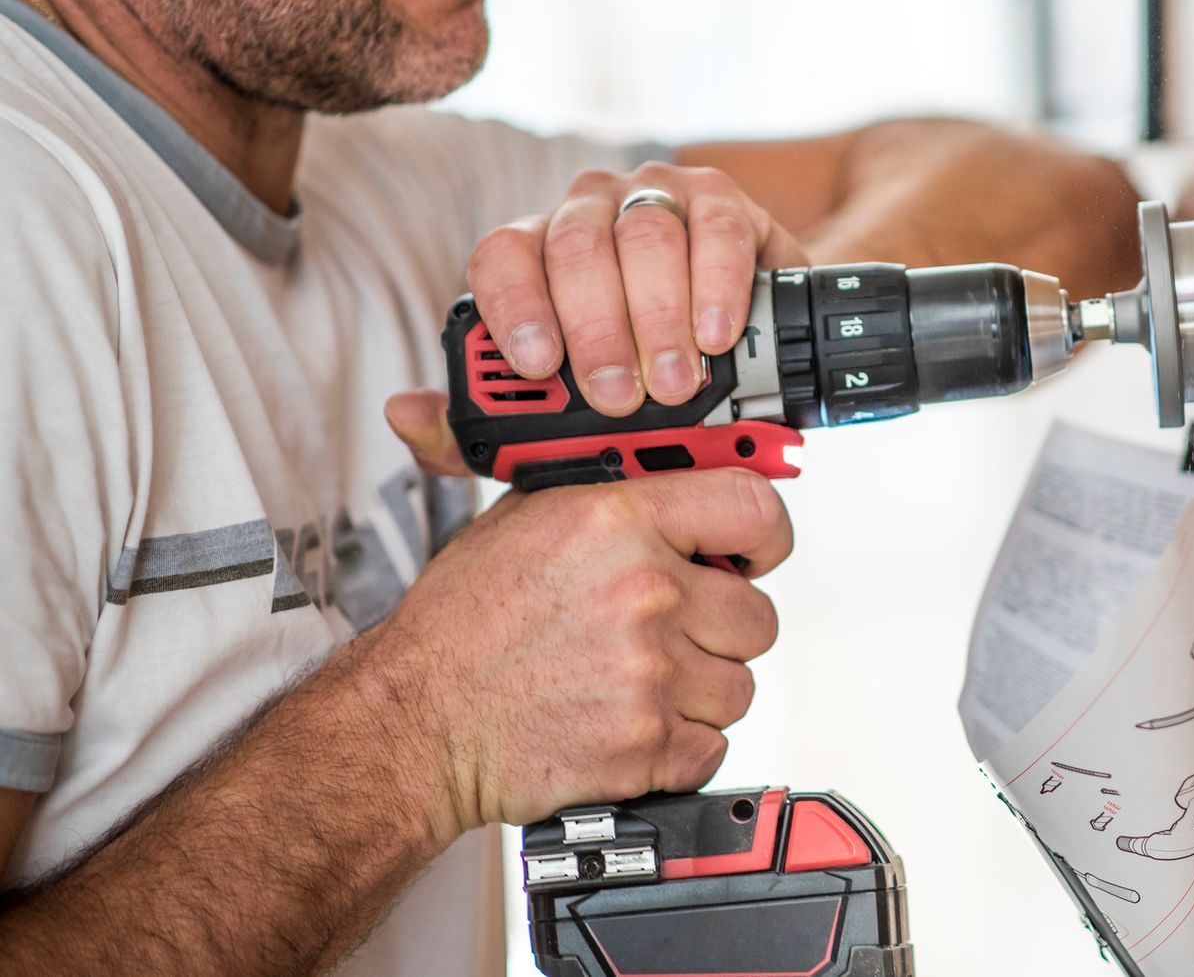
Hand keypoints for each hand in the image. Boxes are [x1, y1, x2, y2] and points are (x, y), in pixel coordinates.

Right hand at [367, 470, 790, 832]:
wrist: (414, 721)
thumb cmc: (460, 625)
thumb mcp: (520, 516)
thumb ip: (602, 487)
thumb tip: (657, 459)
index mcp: (617, 522)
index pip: (754, 507)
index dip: (766, 534)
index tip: (756, 551)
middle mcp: (643, 592)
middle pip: (756, 613)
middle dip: (722, 626)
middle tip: (676, 630)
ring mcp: (648, 673)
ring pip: (739, 685)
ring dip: (701, 689)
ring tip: (640, 679)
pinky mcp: (644, 745)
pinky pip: (714, 745)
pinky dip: (683, 745)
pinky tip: (633, 721)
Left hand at [466, 163, 809, 415]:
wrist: (733, 351)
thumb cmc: (632, 376)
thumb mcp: (556, 411)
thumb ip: (475, 424)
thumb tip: (403, 413)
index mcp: (534, 252)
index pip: (502, 256)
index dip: (514, 307)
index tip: (537, 366)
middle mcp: (585, 213)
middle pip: (575, 249)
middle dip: (597, 329)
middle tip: (618, 397)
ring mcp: (652, 197)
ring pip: (644, 236)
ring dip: (659, 316)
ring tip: (674, 383)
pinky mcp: (719, 200)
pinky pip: (715, 228)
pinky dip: (716, 284)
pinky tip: (715, 333)